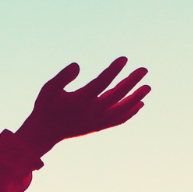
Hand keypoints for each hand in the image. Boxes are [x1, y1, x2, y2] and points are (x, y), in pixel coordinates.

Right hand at [15, 57, 150, 155]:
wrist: (44, 132)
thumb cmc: (46, 107)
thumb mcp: (48, 89)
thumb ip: (61, 77)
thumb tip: (77, 65)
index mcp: (78, 101)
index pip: (100, 83)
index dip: (113, 70)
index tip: (124, 59)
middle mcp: (90, 112)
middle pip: (116, 95)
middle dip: (131, 82)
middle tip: (144, 69)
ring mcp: (95, 121)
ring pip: (121, 109)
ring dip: (135, 98)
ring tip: (148, 87)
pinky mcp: (97, 126)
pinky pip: (117, 120)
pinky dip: (129, 113)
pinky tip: (139, 104)